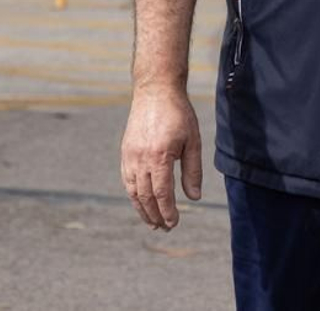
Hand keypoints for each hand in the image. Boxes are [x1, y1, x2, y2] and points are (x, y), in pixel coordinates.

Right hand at [120, 85, 202, 230]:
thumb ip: (192, 171)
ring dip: (142, 209)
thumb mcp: (192, 141)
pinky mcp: (125, 152)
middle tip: (165, 228)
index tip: (174, 223)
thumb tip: (194, 198)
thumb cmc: (178, 114)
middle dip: (155, 215)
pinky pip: (127, 180)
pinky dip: (133, 195)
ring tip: (152, 222)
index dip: (167, 212)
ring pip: (133, 191)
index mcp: (159, 156)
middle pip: (145, 197)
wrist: (155, 91)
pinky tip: (141, 202)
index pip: (161, 194)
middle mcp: (141, 159)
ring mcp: (130, 156)